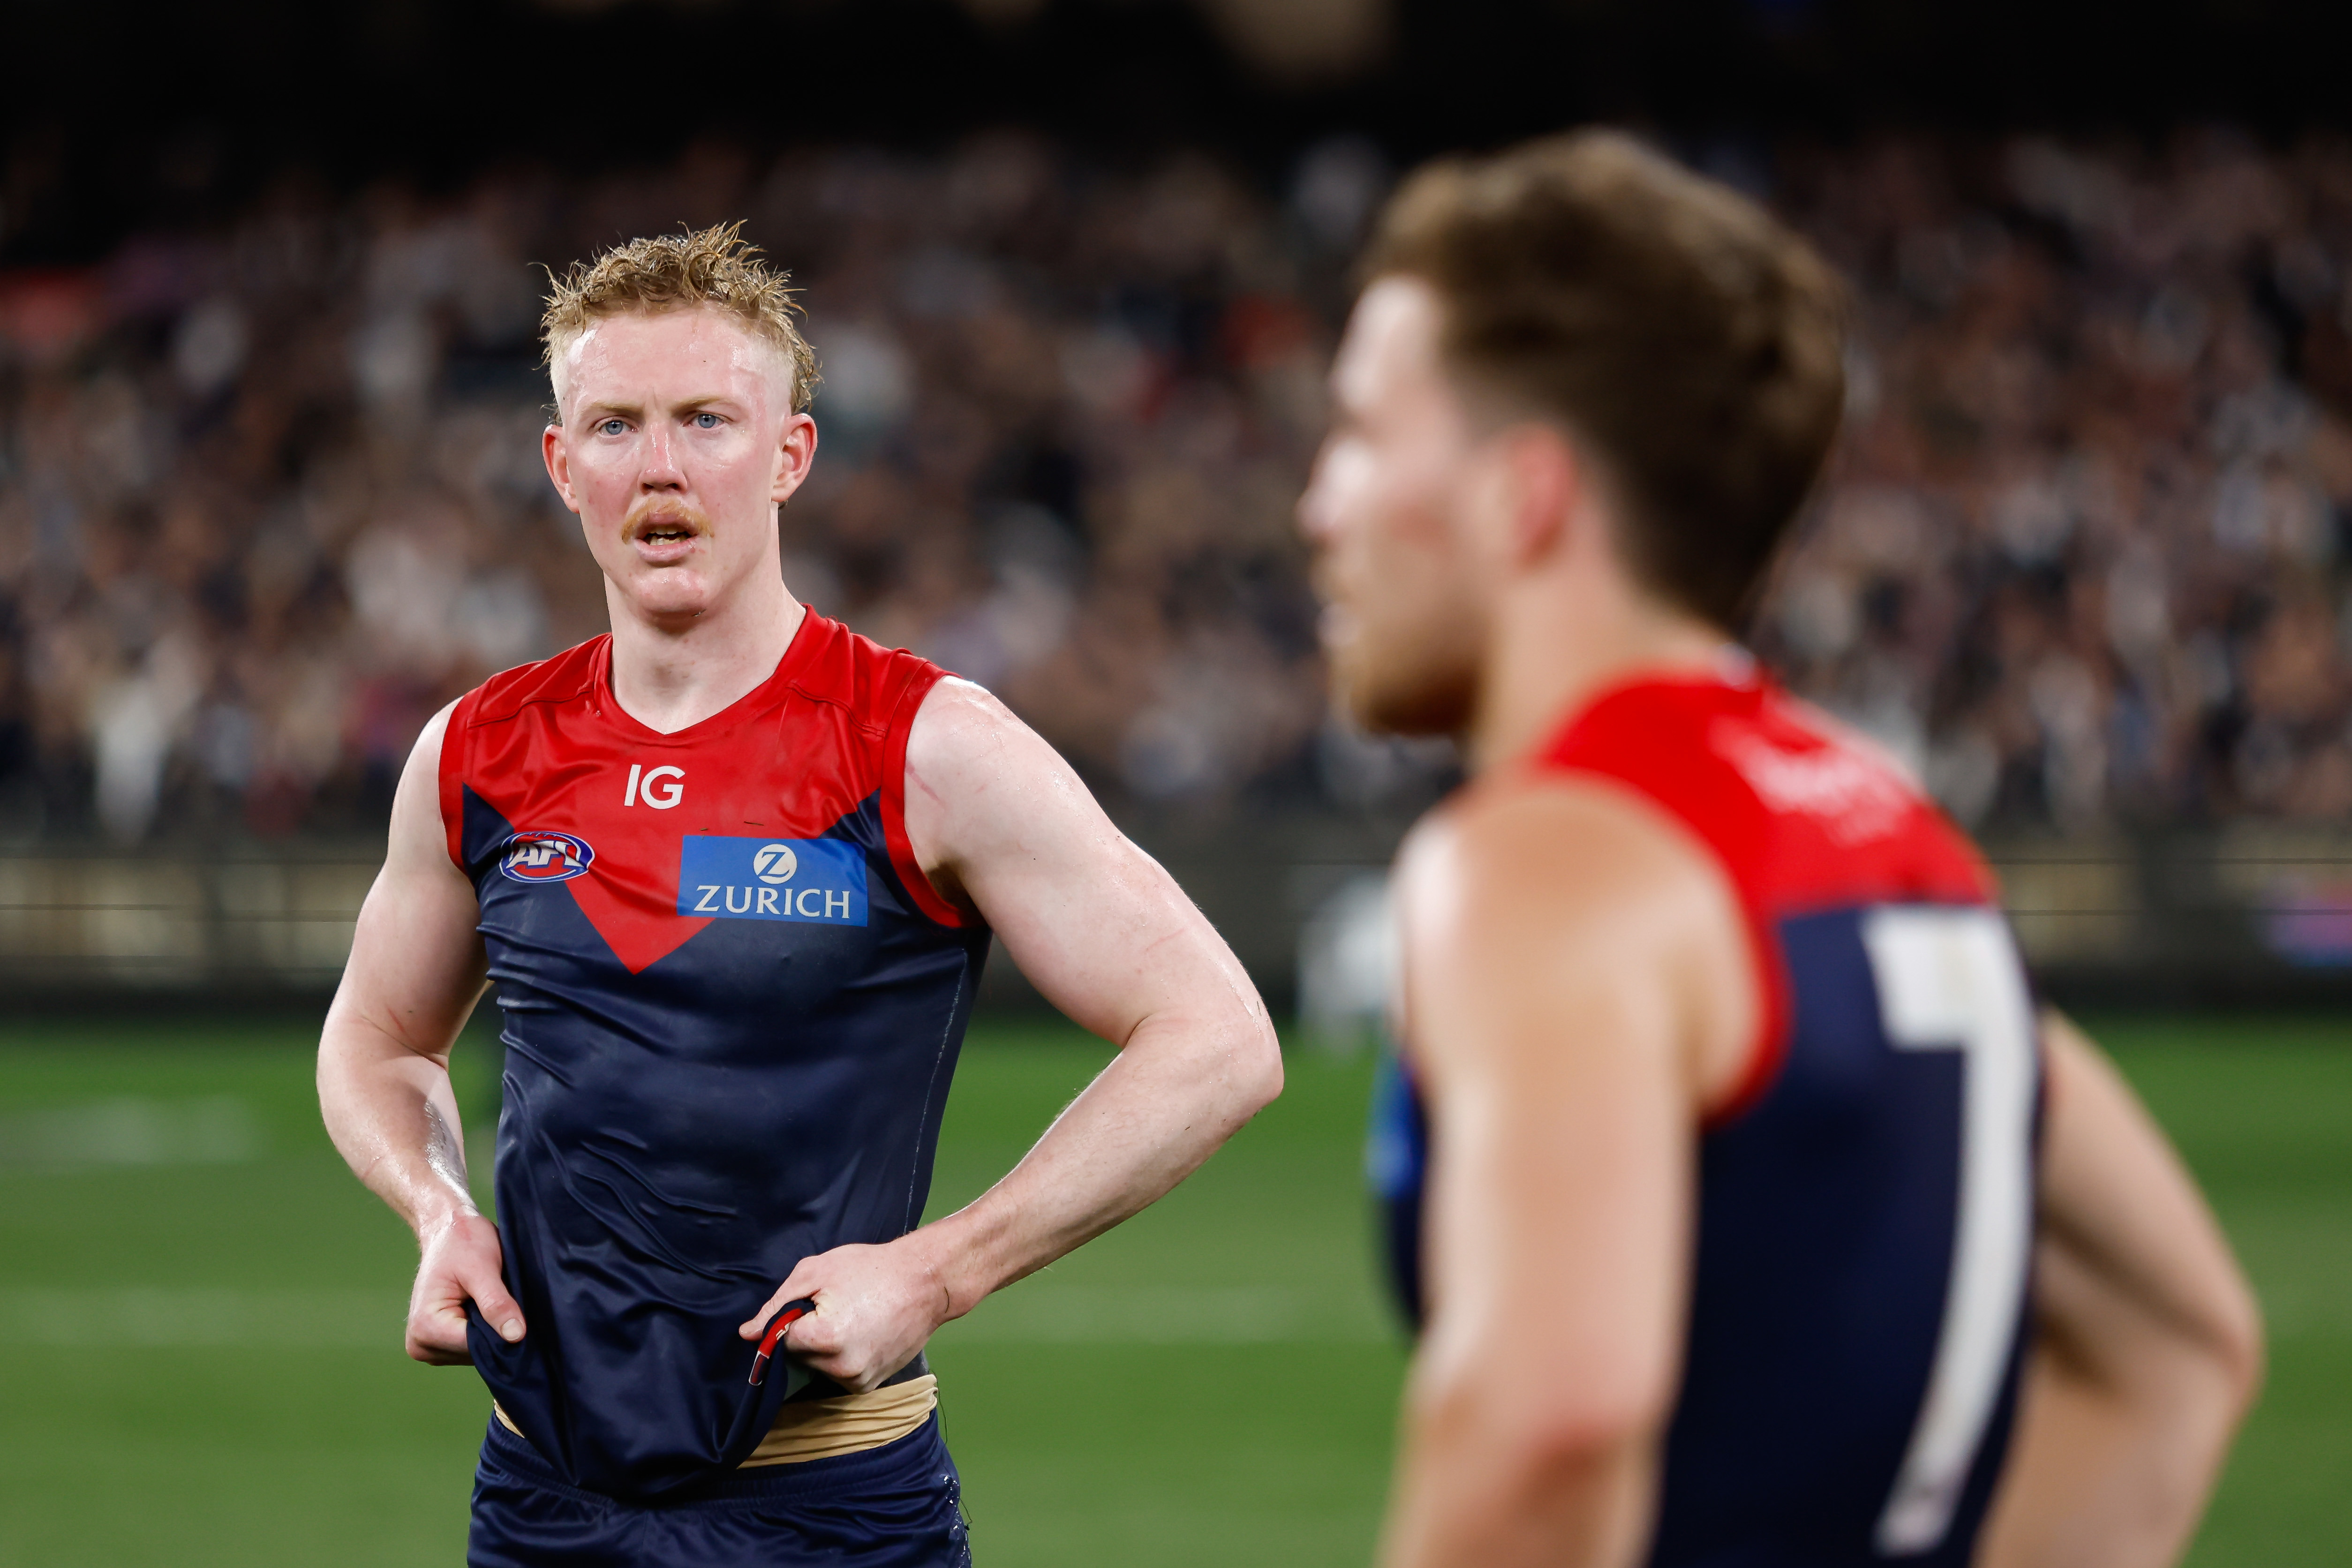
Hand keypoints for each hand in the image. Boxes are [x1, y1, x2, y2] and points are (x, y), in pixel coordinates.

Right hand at [407, 1210, 524, 1364]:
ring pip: (477, 1352)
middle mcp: (421, 1344)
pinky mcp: (441, 1344)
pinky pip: (473, 1346)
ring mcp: (430, 1347)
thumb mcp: (482, 1268)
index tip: (520, 1314)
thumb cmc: (463, 1242)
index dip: (503, 1333)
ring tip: (494, 1301)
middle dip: (497, 1331)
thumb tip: (516, 1336)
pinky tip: (489, 1309)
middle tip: (509, 1300)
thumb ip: (496, 1303)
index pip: (474, 1347)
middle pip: (476, 1352)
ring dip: (493, 1330)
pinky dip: (487, 1330)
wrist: (447, 1230)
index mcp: (425, 1328)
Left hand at [737, 1237, 952, 1393]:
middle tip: (834, 1307)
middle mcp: (839, 1367)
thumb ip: (777, 1305)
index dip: (789, 1322)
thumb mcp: (816, 1271)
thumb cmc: (871, 1269)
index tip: (808, 1307)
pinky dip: (841, 1359)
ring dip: (823, 1349)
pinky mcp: (870, 1385)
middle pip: (799, 1357)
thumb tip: (748, 1334)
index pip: (779, 1341)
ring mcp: (857, 1380)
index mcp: (823, 1338)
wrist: (926, 1281)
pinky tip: (861, 1334)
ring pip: (818, 1368)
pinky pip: (839, 1375)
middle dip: (807, 1335)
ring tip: (851, 1319)